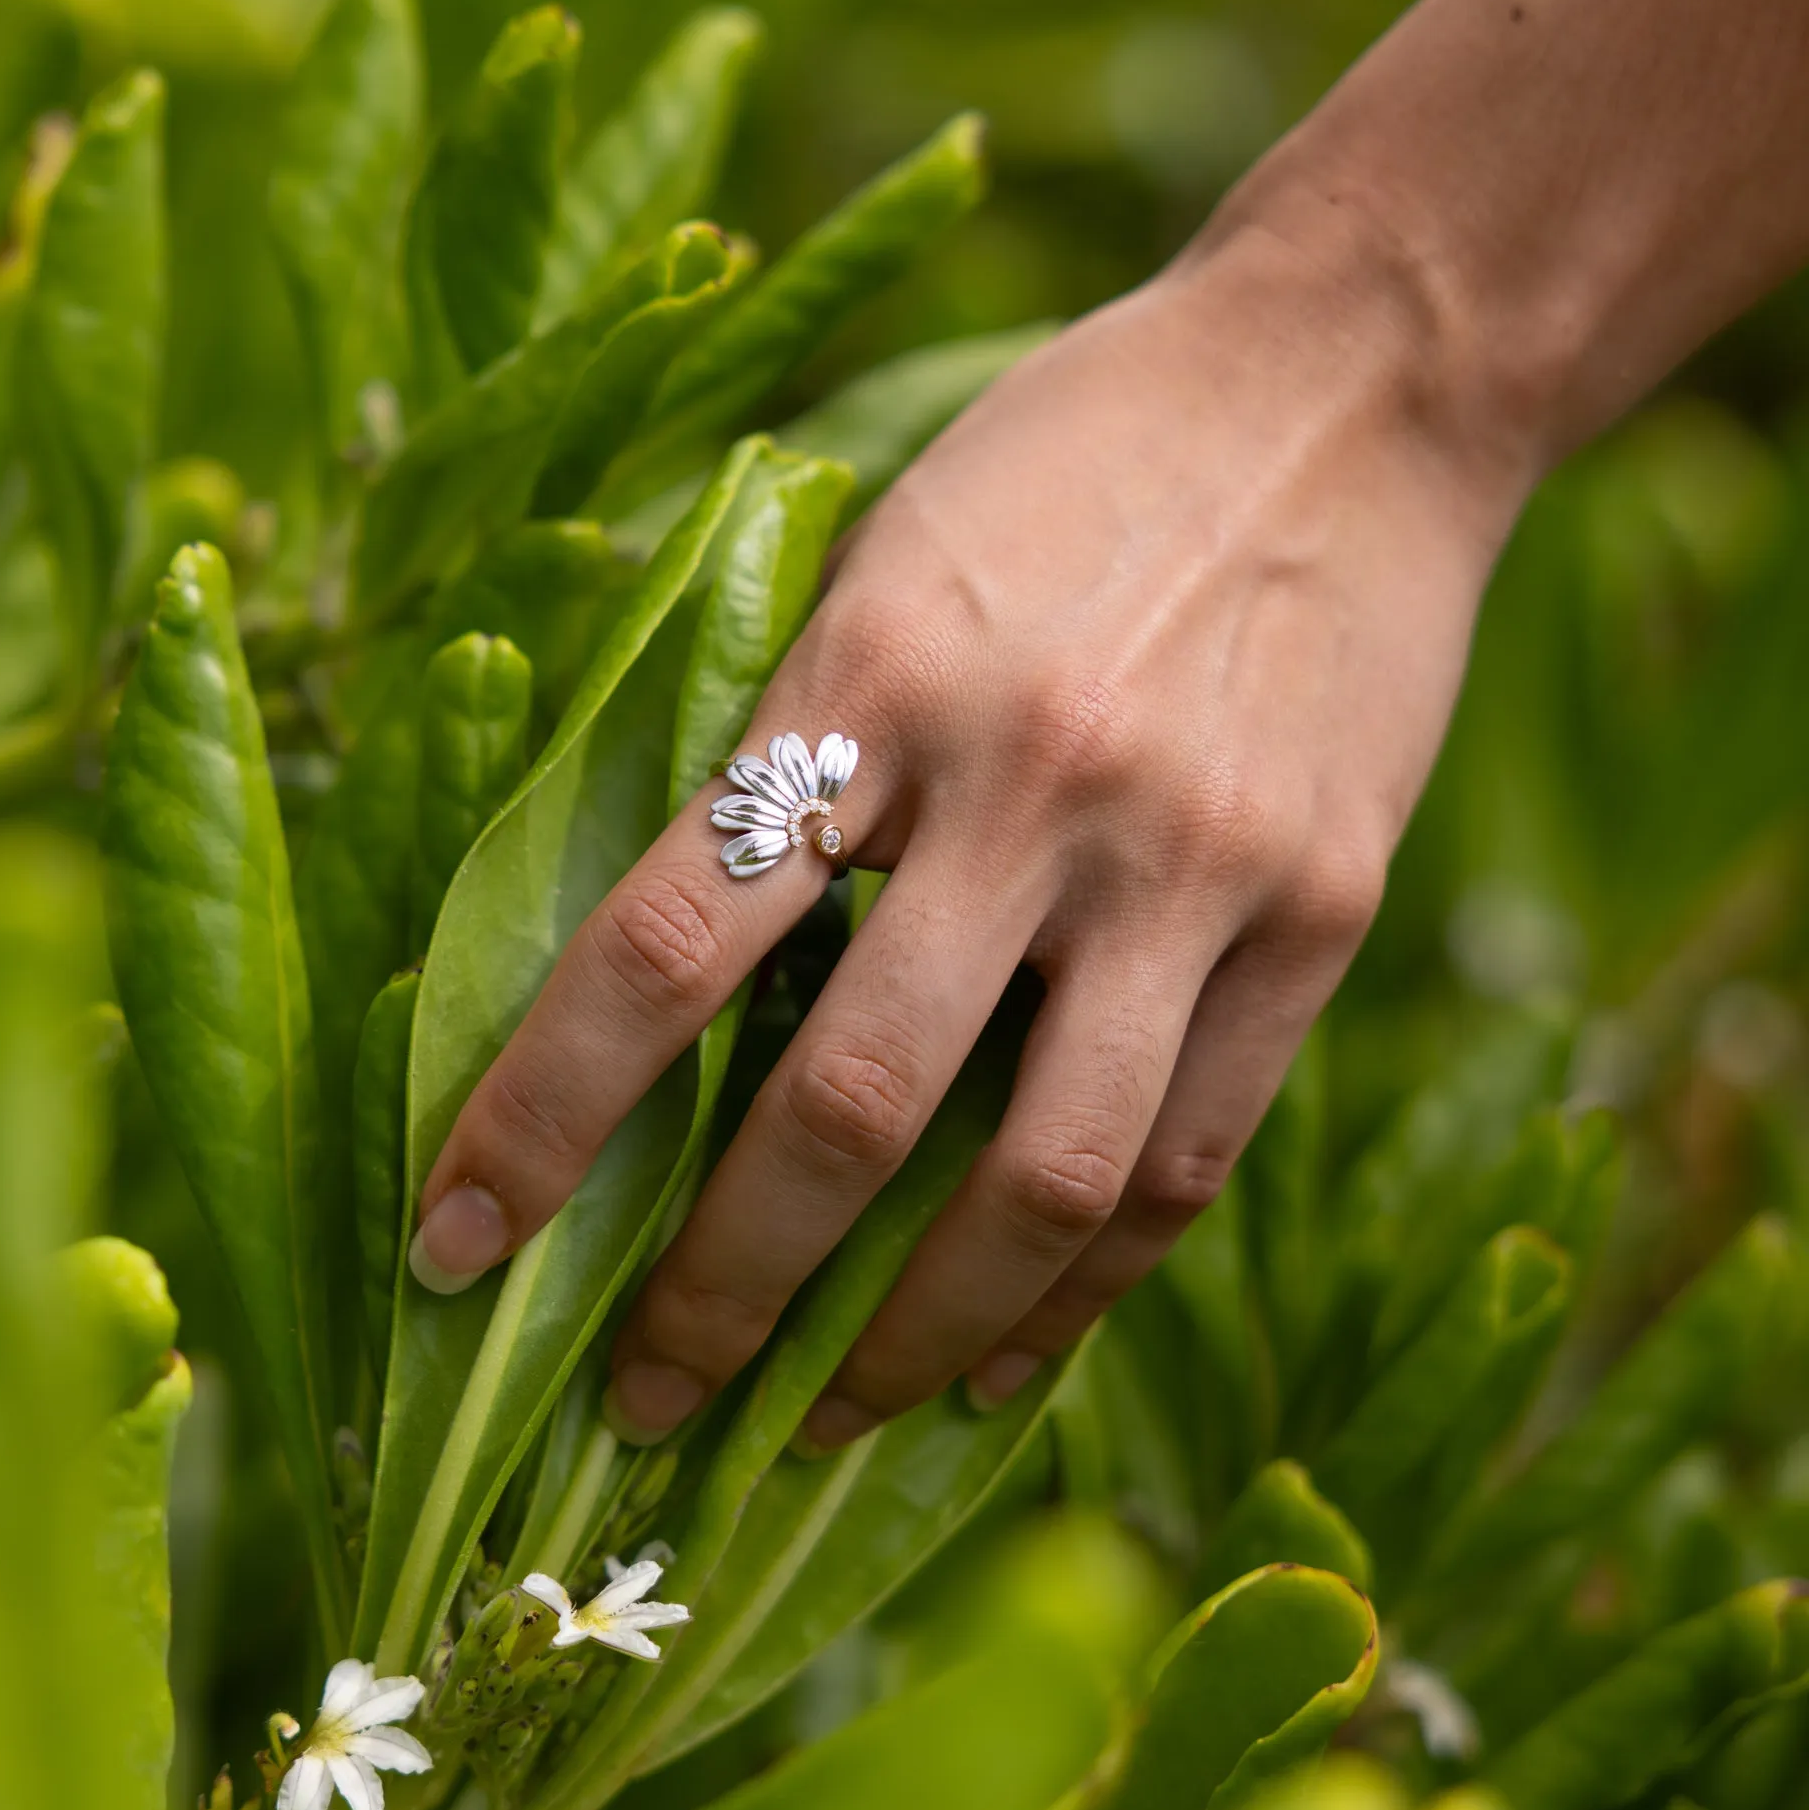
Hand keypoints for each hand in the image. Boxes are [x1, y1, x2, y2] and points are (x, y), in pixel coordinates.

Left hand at [413, 214, 1532, 1451]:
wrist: (1357, 380)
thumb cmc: (1072, 456)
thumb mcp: (885, 554)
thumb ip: (787, 742)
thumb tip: (671, 967)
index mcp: (875, 674)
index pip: (663, 948)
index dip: (538, 1121)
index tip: (453, 1246)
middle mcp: (1031, 786)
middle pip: (845, 1110)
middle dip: (717, 1293)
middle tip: (641, 1405)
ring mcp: (1191, 866)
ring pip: (1034, 1182)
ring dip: (903, 1343)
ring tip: (814, 1428)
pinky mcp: (1319, 917)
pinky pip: (1183, 1158)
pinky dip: (1079, 1289)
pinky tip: (997, 1360)